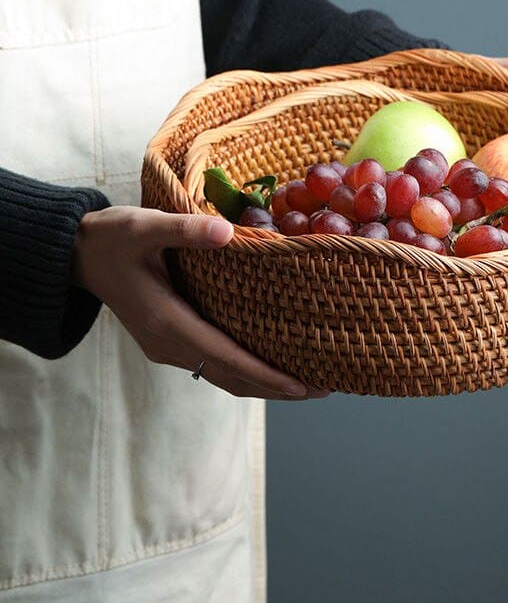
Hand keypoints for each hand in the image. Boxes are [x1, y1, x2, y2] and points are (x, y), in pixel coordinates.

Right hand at [73, 206, 326, 400]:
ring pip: (224, 375)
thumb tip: (227, 233)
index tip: (303, 385)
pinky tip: (272, 362)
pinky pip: (214, 363)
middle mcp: (169, 344)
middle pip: (232, 377)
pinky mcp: (170, 340)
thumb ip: (183, 229)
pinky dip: (246, 370)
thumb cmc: (111, 238)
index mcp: (167, 322)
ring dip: (264, 383)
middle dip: (278, 387)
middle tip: (326, 386)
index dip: (266, 374)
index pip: (226, 358)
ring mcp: (168, 346)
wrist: (76, 255)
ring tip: (310, 382)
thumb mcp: (143, 226)